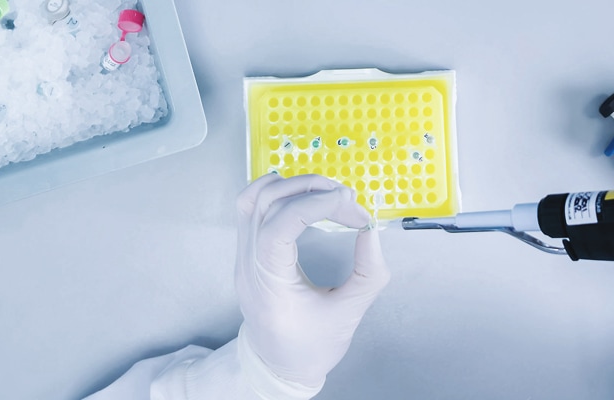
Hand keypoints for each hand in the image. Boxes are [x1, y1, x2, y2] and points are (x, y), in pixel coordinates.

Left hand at [235, 174, 388, 387]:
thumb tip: (371, 231)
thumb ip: (368, 273)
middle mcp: (248, 265)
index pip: (278, 227)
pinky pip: (250, 208)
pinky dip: (276, 191)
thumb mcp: (349, 314)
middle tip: (347, 199)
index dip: (314, 205)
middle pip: (266, 204)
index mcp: (269, 285)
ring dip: (294, 186)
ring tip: (328, 192)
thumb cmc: (310, 347)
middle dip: (311, 190)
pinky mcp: (248, 250)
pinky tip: (301, 194)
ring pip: (254, 199)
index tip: (349, 203)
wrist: (278, 367)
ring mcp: (243, 256)